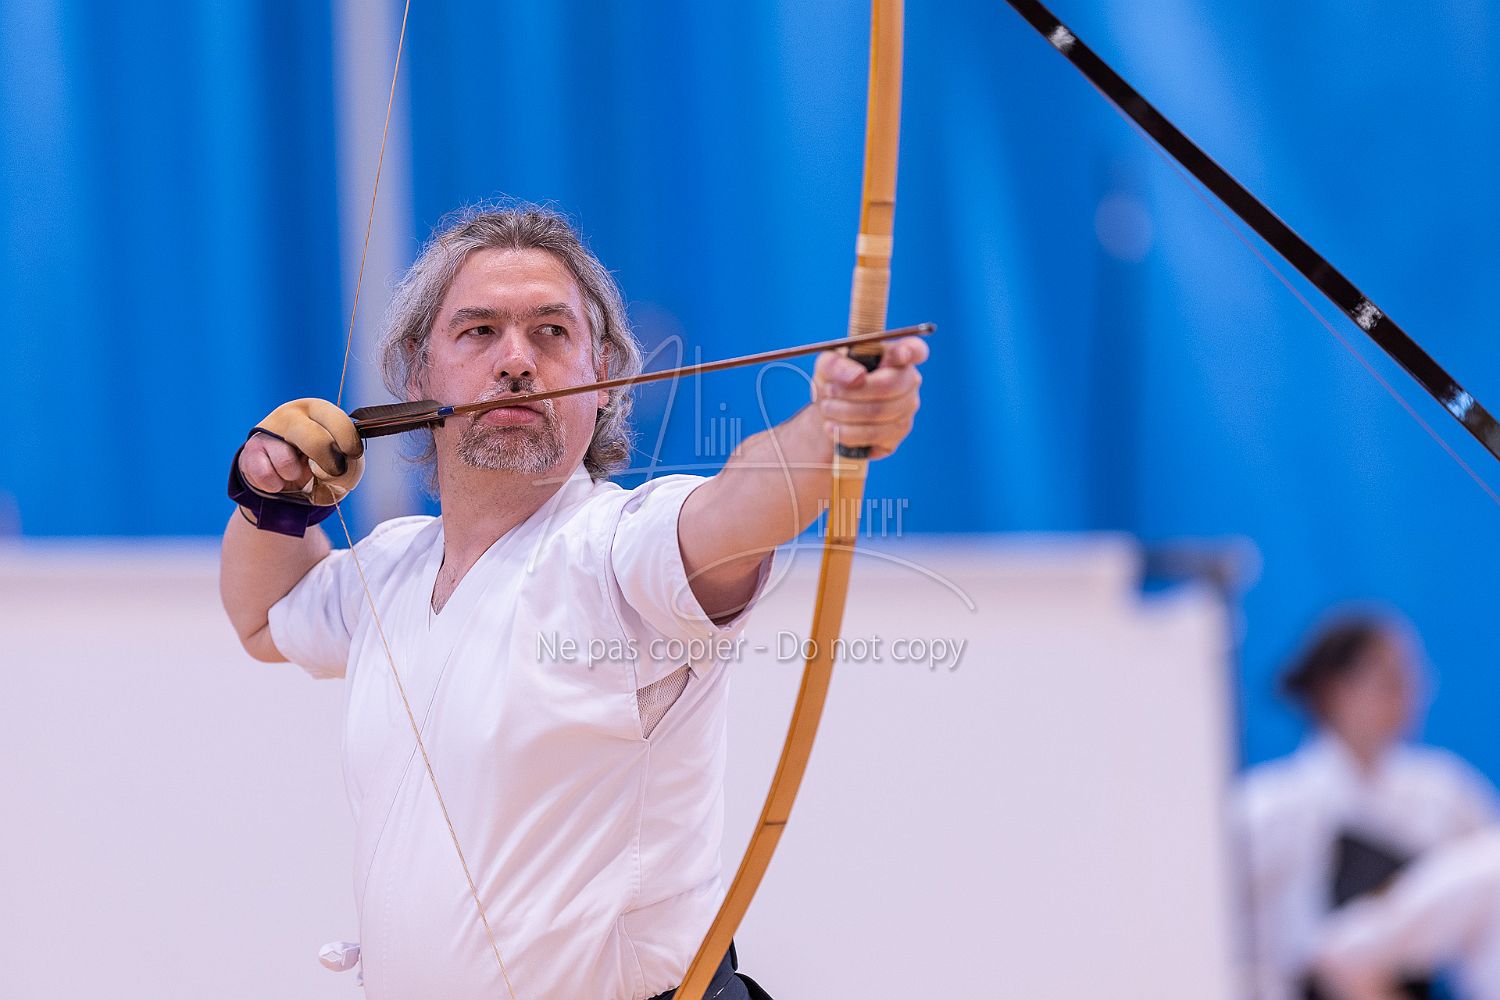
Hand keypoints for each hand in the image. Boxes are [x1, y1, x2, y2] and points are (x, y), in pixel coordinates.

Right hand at [238, 398, 364, 505]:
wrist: (281, 474)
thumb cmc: (318, 461)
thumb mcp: (341, 459)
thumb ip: (348, 463)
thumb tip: (334, 472)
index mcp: (317, 409)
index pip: (337, 420)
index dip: (349, 443)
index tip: (352, 455)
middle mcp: (291, 415)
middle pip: (314, 440)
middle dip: (327, 462)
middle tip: (331, 471)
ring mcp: (267, 431)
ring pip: (287, 463)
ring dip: (295, 475)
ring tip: (295, 471)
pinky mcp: (250, 451)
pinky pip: (266, 476)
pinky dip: (276, 484)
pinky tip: (278, 477)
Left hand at [811, 335, 927, 458]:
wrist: (829, 416)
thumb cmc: (833, 383)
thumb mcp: (826, 367)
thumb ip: (837, 365)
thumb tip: (858, 377)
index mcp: (894, 355)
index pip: (915, 350)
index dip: (911, 351)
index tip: (900, 354)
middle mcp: (908, 380)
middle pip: (891, 385)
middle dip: (854, 391)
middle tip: (829, 391)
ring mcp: (907, 408)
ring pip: (879, 412)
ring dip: (845, 411)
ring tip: (827, 408)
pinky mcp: (898, 434)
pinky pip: (874, 434)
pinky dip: (848, 432)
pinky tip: (834, 427)